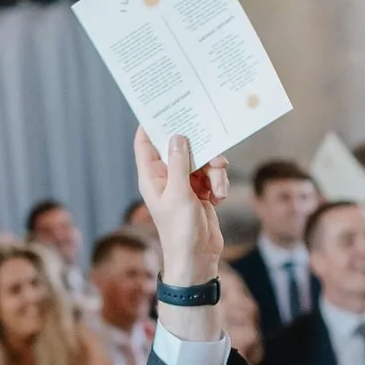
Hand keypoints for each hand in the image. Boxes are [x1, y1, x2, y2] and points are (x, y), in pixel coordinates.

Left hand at [134, 126, 226, 291]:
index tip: (164, 107)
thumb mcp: (179, 193)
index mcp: (152, 176)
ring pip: (202, 160)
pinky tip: (219, 197)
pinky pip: (212, 174)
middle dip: (199, 150)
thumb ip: (179, 163)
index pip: (145, 143)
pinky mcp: (201, 190)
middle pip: (181, 147)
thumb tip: (177, 136)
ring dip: (214, 171)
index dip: (151, 125)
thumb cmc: (180, 229)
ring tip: (217, 187)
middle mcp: (166, 177)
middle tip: (213, 156)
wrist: (198, 257)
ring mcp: (184, 183)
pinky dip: (218, 182)